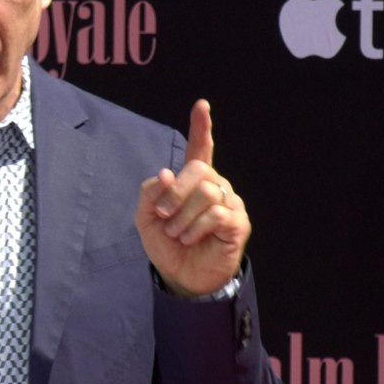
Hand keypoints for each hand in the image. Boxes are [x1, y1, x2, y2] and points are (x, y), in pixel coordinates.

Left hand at [135, 99, 250, 296]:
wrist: (181, 277)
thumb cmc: (167, 245)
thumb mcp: (146, 218)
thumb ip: (150, 193)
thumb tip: (165, 174)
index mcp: (192, 181)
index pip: (199, 148)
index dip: (201, 127)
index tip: (202, 105)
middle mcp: (215, 186)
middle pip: (199, 170)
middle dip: (176, 192)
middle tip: (164, 215)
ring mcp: (229, 203)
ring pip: (207, 192)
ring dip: (183, 216)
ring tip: (177, 233)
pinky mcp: (237, 223)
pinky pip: (216, 214)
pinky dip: (196, 227)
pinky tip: (190, 238)